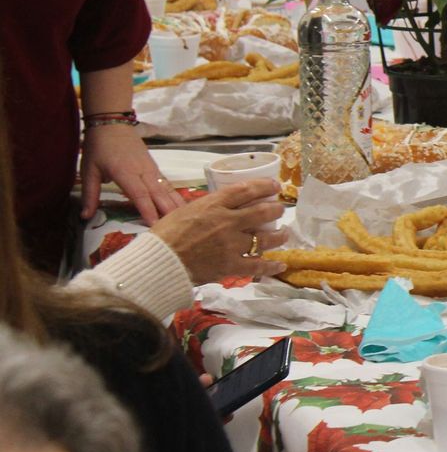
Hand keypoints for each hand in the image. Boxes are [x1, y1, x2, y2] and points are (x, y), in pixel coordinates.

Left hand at [80, 124, 184, 223]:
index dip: (147, 209)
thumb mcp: (88, 170)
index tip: (154, 224)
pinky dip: (174, 194)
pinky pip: (166, 183)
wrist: (112, 123)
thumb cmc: (99, 147)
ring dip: (175, 203)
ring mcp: (151, 168)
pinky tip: (180, 204)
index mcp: (125, 172)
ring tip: (185, 217)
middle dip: (167, 210)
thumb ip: (89, 195)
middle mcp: (142, 171)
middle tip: (176, 226)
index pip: (139, 194)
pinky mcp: (154, 167)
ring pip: (166, 187)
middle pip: (158, 192)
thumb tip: (85, 217)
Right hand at [150, 179, 287, 283]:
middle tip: (280, 210)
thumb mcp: (187, 210)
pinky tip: (280, 264)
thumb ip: (209, 207)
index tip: (274, 186)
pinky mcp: (230, 265)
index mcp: (214, 204)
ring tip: (284, 234)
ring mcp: (231, 244)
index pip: (247, 190)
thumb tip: (225, 204)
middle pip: (262, 212)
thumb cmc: (165, 234)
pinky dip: (271, 265)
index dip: (265, 186)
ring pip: (265, 238)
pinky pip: (257, 265)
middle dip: (276, 210)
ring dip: (279, 236)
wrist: (157, 262)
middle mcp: (228, 222)